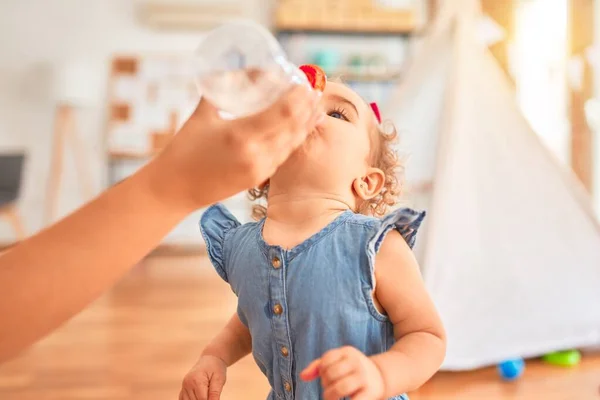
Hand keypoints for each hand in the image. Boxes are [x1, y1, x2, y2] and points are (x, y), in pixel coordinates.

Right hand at [151, 84, 323, 210]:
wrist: (175, 189)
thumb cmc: (184, 149)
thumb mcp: (203, 113)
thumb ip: (220, 88)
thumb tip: (237, 69)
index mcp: (241, 134)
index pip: (283, 112)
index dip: (299, 97)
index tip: (304, 83)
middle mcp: (256, 153)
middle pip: (294, 127)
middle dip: (307, 108)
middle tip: (314, 91)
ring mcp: (259, 169)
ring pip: (292, 143)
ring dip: (305, 124)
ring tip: (315, 108)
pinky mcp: (258, 178)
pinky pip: (283, 156)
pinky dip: (294, 140)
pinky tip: (299, 131)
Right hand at [179, 355, 226, 399]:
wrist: (210, 360)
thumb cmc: (216, 368)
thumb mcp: (219, 379)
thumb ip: (215, 393)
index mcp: (196, 380)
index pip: (202, 399)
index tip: (215, 398)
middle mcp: (187, 383)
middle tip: (211, 394)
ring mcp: (183, 386)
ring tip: (206, 393)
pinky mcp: (183, 389)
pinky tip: (198, 396)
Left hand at [300, 346, 384, 399]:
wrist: (381, 376)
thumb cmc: (352, 370)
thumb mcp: (338, 362)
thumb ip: (318, 366)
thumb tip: (303, 376)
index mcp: (347, 351)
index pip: (326, 360)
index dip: (322, 371)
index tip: (326, 377)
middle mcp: (356, 361)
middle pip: (330, 374)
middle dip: (326, 385)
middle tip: (330, 389)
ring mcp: (364, 376)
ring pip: (339, 388)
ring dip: (331, 396)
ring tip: (332, 398)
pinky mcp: (371, 392)